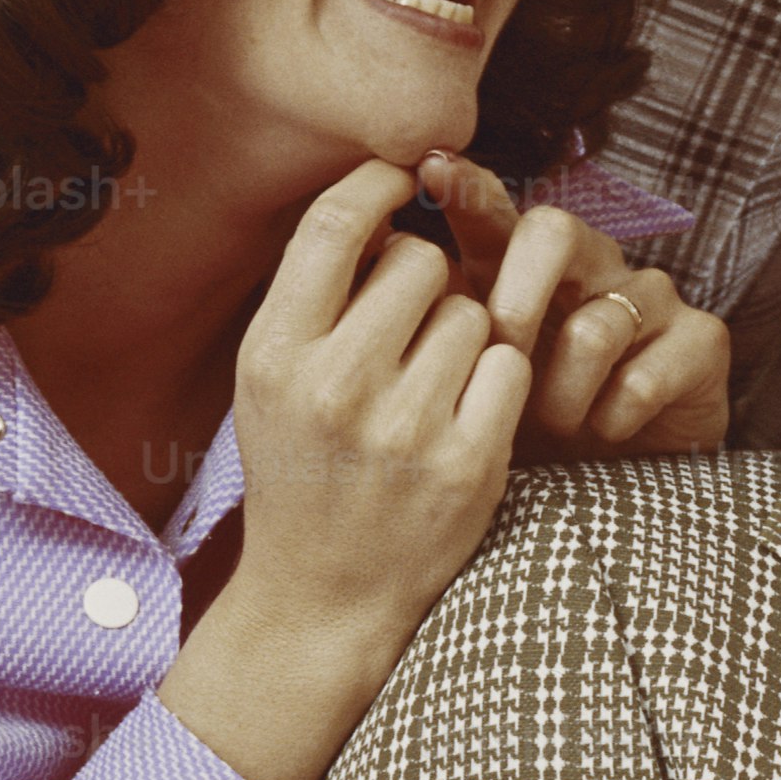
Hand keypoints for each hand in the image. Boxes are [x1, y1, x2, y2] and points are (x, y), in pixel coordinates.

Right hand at [172, 160, 533, 779]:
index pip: (336, 225)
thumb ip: (312, 296)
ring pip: (473, 313)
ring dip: (466, 335)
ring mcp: (404, 426)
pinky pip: (509, 365)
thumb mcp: (270, 382)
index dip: (377, 185)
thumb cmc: (301, 471)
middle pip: (420, 263)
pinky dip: (498, 381)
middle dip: (428, 282)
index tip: (400, 182)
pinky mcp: (468, 463)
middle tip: (411, 331)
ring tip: (433, 384)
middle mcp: (334, 384)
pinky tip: (468, 412)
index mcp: (274, 353)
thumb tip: (376, 197)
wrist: (322, 597)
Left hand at [418, 152, 728, 458]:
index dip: (467, 188)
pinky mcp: (700, 341)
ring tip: (556, 425)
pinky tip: (605, 432)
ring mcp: (651, 299)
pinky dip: (615, 414)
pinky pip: (645, 372)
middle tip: (502, 356)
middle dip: (518, 299)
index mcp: (529, 269)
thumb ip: (437, 325)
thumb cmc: (533, 428)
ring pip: (596, 322)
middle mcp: (593, 266)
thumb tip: (374, 269)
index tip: (431, 169)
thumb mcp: (475, 379)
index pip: (495, 212)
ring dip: (564, 391)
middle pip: (554, 231)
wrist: (620, 486)